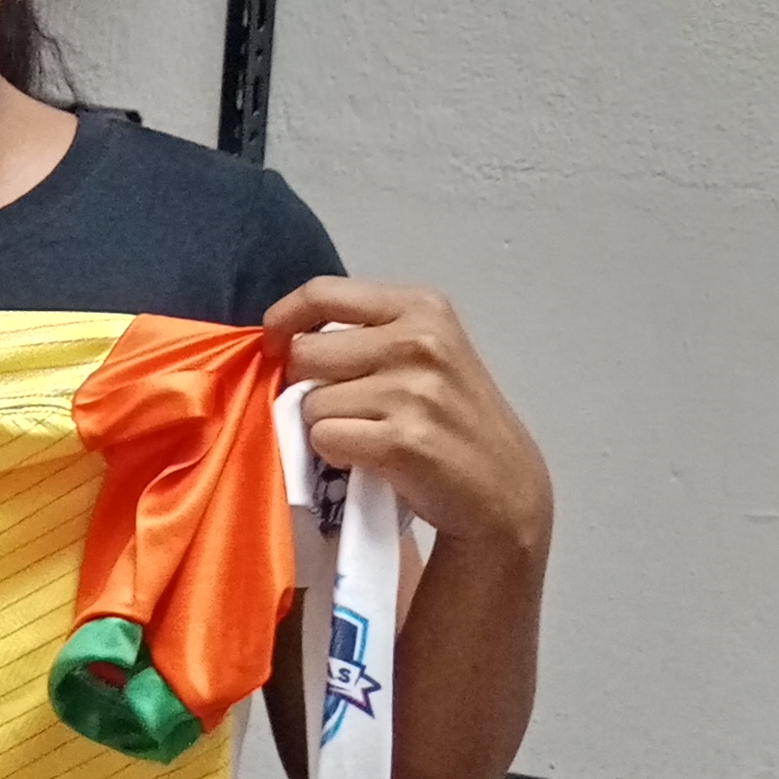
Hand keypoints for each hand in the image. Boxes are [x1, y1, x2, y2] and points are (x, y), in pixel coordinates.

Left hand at [265, 278, 553, 561]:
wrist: (503, 486)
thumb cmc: (450, 418)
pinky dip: (336, 455)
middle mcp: (419, 340)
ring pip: (311, 402)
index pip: (321, 292)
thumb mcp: (423, 353)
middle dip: (306, 384)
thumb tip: (283, 339)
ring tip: (370, 435)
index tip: (275, 344)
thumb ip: (365, 334)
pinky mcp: (403, 439)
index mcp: (421, 307)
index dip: (283, 319)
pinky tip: (372, 459)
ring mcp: (413, 390)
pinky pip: (325, 438)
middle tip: (342, 406)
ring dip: (326, 426)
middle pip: (304, 352)